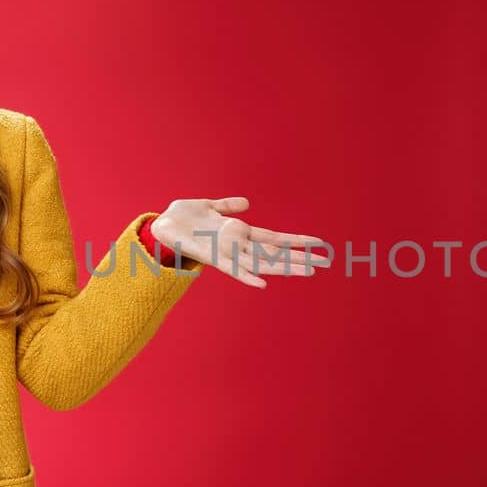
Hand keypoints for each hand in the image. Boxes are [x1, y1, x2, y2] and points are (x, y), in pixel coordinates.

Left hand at [151, 196, 330, 288]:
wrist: (159, 225)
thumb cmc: (182, 216)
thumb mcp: (209, 206)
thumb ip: (228, 206)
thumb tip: (247, 204)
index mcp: (239, 233)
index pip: (275, 238)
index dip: (297, 241)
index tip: (319, 243)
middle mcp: (238, 245)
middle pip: (276, 253)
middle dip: (301, 258)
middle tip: (326, 263)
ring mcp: (227, 252)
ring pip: (263, 261)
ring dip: (285, 267)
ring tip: (308, 271)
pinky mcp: (212, 256)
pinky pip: (232, 269)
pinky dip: (247, 277)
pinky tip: (263, 283)